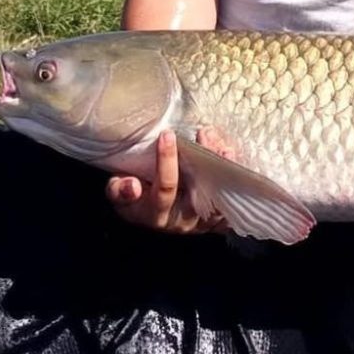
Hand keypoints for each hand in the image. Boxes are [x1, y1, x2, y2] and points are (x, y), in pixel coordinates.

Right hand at [105, 128, 229, 233]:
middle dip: (204, 158)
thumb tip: (130, 185)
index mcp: (155, 215)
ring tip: (221, 141)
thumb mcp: (120, 195)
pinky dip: (233, 175)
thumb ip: (120, 190)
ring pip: (219, 192)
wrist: (153, 214)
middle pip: (198, 190)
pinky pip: (231, 196)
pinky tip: (230, 155)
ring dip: (222, 165)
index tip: (167, 134)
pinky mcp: (219, 217)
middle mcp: (182, 221)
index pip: (164, 190)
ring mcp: (203, 221)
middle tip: (204, 132)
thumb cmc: (136, 196)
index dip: (166, 162)